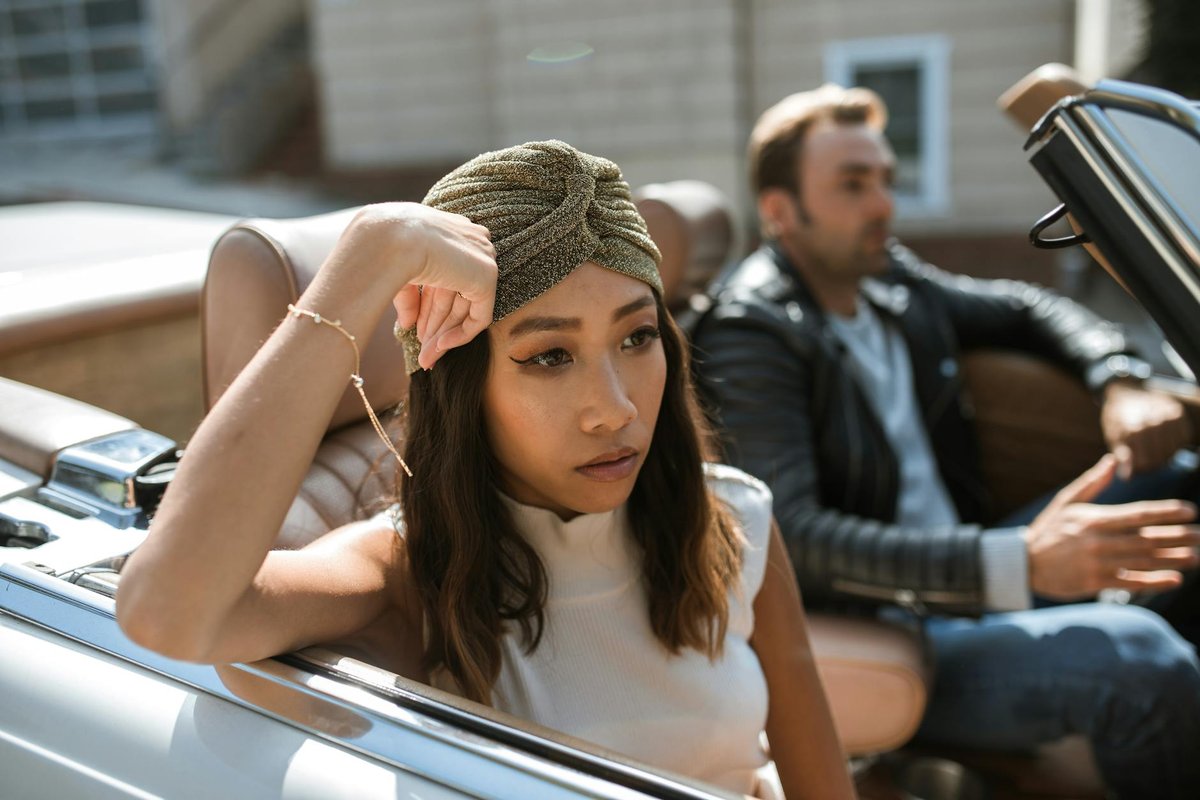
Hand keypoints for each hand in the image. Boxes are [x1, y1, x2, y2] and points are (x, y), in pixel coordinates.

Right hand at [353, 203, 495, 368]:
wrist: (389, 239)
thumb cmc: (385, 249)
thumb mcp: (399, 275)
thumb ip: (409, 298)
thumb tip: (408, 324)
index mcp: (449, 232)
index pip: (444, 278)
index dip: (428, 308)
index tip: (415, 329)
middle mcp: (469, 240)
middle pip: (455, 295)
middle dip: (436, 326)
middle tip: (422, 352)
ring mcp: (481, 256)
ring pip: (465, 308)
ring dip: (443, 335)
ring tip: (426, 358)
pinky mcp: (487, 275)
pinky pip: (479, 316)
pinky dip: (460, 335)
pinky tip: (439, 347)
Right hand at [1026, 454, 1199, 599]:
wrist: (1023, 563)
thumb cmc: (1047, 530)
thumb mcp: (1065, 502)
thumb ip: (1092, 482)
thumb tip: (1112, 460)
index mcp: (1094, 518)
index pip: (1138, 513)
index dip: (1166, 512)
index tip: (1190, 511)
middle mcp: (1098, 540)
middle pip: (1146, 537)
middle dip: (1178, 536)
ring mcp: (1097, 562)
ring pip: (1142, 560)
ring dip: (1172, 559)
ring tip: (1197, 557)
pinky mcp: (1094, 582)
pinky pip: (1129, 582)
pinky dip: (1153, 582)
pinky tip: (1174, 580)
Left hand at [1101, 379, 1192, 478]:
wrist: (1126, 392)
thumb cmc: (1117, 418)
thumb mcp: (1113, 436)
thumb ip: (1122, 456)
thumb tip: (1128, 477)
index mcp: (1133, 431)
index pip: (1145, 464)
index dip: (1140, 470)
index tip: (1134, 467)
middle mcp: (1152, 424)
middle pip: (1160, 459)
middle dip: (1151, 464)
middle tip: (1144, 458)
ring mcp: (1167, 418)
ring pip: (1172, 451)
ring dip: (1164, 454)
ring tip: (1151, 448)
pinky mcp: (1177, 414)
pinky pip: (1182, 440)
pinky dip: (1174, 443)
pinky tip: (1162, 439)